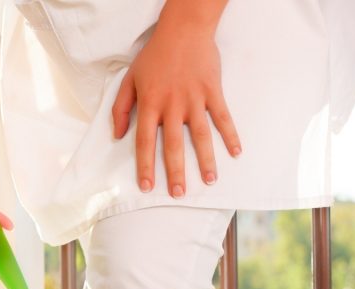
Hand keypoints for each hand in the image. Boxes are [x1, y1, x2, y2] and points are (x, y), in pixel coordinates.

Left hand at [111, 18, 241, 197]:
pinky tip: (236, 152)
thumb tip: (118, 135)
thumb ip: (121, 109)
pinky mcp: (213, 91)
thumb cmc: (154, 57)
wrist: (183, 30)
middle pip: (173, 145)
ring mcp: (194, 99)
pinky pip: (223, 117)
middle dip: (176, 172)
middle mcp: (172, 106)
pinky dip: (231, 135)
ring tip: (210, 180)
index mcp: (150, 105)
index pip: (145, 142)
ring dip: (206, 160)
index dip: (145, 166)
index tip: (147, 187)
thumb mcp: (129, 80)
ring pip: (200, 136)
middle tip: (179, 193)